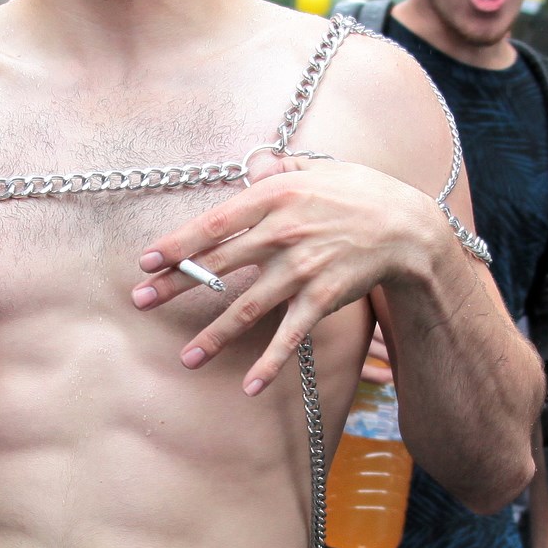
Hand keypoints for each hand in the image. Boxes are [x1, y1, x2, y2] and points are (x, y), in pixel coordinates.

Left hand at [131, 159, 438, 394]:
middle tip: (140, 301)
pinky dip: (270, 362)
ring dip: (214, 335)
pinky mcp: (322, 297)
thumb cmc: (359, 193)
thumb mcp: (317, 168)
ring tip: (186, 358)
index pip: (214, 223)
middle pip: (218, 264)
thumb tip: (253, 162)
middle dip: (175, 285)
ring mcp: (302, 268)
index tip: (147, 260)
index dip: (177, 243)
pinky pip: (290, 335)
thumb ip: (280, 168)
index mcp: (275, 197)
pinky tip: (249, 385)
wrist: (407, 227)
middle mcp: (283, 233)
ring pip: (247, 306)